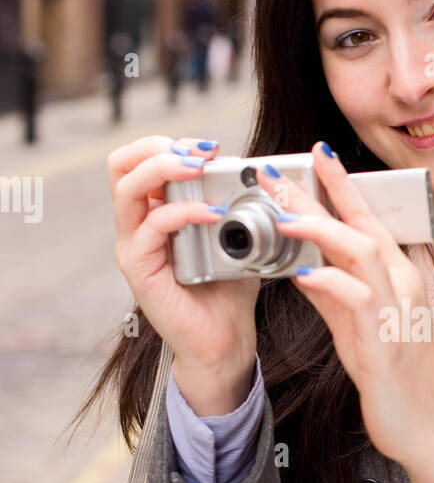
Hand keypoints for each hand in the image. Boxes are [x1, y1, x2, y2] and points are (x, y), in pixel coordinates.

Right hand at [108, 135, 259, 403]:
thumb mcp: (237, 234)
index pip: (140, 159)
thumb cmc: (229, 288)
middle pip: (122, 164)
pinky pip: (151, 227)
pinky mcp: (139, 270)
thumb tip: (262, 170)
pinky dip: (182, 212)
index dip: (171, 143)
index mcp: (153, 211)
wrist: (225, 340)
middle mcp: (136, 225)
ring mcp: (134, 246)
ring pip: (127, 188)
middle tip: (200, 153)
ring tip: (199, 169)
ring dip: (165, 169)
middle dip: (161, 147)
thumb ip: (238, 202)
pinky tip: (212, 214)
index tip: (212, 147)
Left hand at [255, 142, 433, 471]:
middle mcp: (403, 282)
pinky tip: (301, 275)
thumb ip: (330, 291)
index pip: (367, 216)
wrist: (425, 426)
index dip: (340, 184)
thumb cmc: (392, 375)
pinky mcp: (387, 339)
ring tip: (282, 216)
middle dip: (318, 193)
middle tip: (274, 174)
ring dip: (320, 228)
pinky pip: (359, 298)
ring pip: (363, 250)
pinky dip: (330, 281)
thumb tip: (298, 262)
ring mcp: (399, 308)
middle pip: (362, 222)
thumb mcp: (353, 325)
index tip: (314, 153)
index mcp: (397, 274)